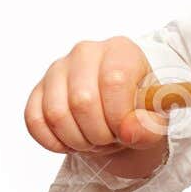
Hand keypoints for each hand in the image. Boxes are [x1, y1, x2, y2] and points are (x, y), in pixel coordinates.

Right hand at [24, 37, 169, 179]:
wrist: (119, 117)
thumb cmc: (138, 113)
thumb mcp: (155, 122)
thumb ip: (149, 127)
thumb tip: (128, 131)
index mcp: (120, 50)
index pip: (114, 80)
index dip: (119, 116)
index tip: (126, 131)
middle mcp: (86, 52)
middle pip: (83, 100)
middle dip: (98, 133)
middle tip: (110, 139)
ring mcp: (57, 69)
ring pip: (56, 113)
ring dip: (77, 140)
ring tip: (93, 139)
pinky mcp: (38, 90)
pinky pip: (35, 120)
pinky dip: (54, 141)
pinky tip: (72, 140)